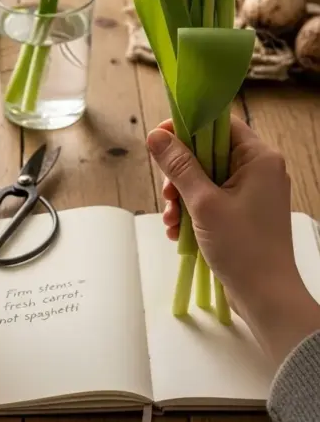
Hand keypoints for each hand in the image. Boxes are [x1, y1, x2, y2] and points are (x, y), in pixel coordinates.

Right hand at [147, 117, 319, 366]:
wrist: (267, 297)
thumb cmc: (242, 247)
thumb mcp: (204, 203)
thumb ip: (179, 166)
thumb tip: (156, 135)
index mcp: (259, 158)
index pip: (220, 123)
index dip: (188, 127)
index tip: (161, 140)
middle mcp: (259, 170)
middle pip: (209, 152)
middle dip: (181, 173)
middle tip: (167, 194)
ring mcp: (253, 193)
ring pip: (207, 178)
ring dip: (183, 196)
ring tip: (172, 219)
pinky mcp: (245, 213)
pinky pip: (213, 199)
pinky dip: (194, 211)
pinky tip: (179, 231)